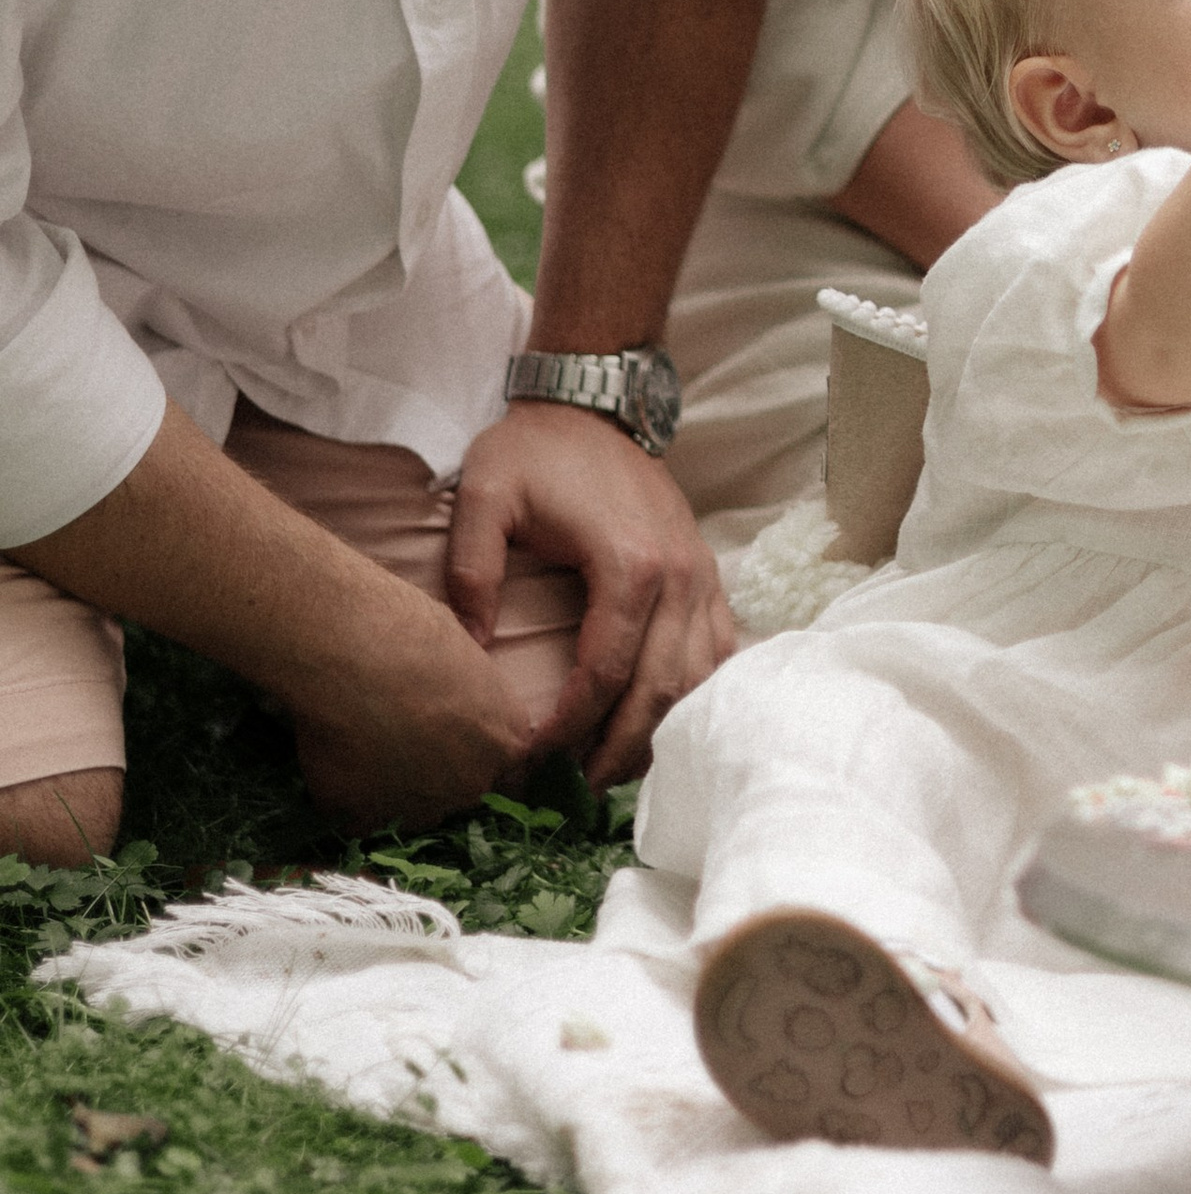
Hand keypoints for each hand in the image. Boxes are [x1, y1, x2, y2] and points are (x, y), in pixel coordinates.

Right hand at [289, 596, 551, 830]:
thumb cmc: (410, 633)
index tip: (448, 742)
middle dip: (433, 775)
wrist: (350, 656)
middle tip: (397, 737)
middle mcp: (474, 784)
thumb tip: (454, 692)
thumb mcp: (460, 654)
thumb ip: (467, 692)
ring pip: (408, 811)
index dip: (473, 756)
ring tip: (359, 743)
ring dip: (389, 789)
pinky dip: (344, 794)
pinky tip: (333, 755)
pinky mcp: (368, 822)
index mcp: (507, 740)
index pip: (505, 770)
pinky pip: (358, 817)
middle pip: (458, 793)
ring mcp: (422, 810)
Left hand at [450, 401, 735, 788]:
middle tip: (574, 789)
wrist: (594, 404)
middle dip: (616, 750)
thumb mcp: (486, 496)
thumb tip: (468, 652)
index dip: (568, 726)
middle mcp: (680, 577)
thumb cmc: (537, 451)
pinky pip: (718, 652)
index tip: (530, 757)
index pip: (604, 674)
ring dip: (660, 731)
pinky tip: (663, 722)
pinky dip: (695, 695)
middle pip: (659, 692)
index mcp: (628, 564)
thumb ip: (471, 573)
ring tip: (613, 767)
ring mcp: (703, 577)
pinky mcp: (709, 576)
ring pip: (698, 681)